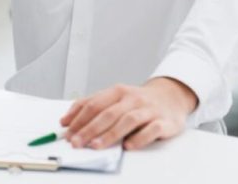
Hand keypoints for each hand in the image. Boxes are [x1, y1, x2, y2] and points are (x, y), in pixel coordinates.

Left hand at [60, 77, 196, 150]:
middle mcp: (132, 98)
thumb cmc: (137, 101)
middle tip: (76, 142)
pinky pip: (151, 130)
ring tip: (96, 146)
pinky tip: (127, 146)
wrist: (171, 96)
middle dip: (89, 129)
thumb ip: (92, 106)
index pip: (94, 104)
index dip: (78, 118)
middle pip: (107, 113)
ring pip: (127, 120)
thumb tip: (67, 121)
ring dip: (109, 134)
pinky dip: (139, 138)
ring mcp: (148, 109)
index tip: (67, 131)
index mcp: (117, 91)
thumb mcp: (115, 98)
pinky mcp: (164, 122)